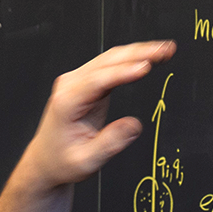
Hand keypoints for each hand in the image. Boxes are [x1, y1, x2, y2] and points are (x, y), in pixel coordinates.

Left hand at [16, 40, 175, 189]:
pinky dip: (132, 59)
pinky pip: (111, 65)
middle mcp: (70, 85)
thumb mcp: (87, 161)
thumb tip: (135, 125)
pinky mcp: (87, 82)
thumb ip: (111, 143)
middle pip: (107, 61)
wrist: (47, 160)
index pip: (98, 80)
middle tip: (166, 50)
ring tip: (165, 50)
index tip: (145, 67)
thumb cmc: (62, 161)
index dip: (123, 72)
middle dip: (139, 53)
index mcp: (67, 102)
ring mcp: (78, 81)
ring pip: (111, 58)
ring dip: (139, 52)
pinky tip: (149, 56)